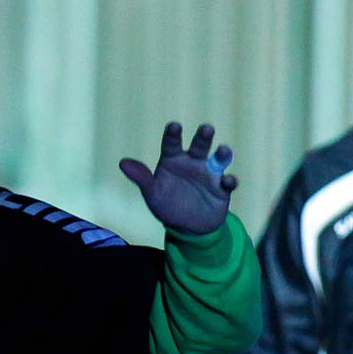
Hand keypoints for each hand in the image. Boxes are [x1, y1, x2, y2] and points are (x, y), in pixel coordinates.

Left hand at [119, 121, 237, 235]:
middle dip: (203, 137)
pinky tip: (227, 181)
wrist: (186, 227)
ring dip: (222, 154)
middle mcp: (193, 162)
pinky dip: (230, 180)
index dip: (173, 134)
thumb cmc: (167, 205)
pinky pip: (228, 182)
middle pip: (199, 145)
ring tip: (223, 151)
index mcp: (173, 160)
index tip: (174, 126)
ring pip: (218, 159)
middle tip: (206, 129)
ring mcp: (209, 174)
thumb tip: (122, 163)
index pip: (172, 143)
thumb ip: (141, 178)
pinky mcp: (222, 188)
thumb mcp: (152, 193)